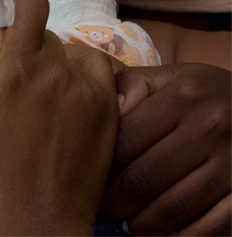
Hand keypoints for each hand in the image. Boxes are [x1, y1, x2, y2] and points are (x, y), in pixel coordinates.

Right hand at [0, 0, 118, 234]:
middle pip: (48, 35)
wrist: (37, 223)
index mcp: (17, 69)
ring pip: (76, 53)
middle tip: (23, 80)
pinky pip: (101, 73)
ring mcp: (88, 91)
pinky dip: (87, 77)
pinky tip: (74, 99)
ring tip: (50, 93)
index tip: (14, 13)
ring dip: (61, 63)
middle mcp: (56, 71)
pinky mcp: (110, 111)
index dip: (22, 2)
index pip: (32, 6)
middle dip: (32, 49)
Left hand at [101, 63, 230, 234]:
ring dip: (141, 225)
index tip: (87, 177)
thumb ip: (133, 84)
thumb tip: (106, 105)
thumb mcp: (173, 77)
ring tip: (127, 223)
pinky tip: (162, 233)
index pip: (126, 139)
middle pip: (144, 179)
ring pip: (172, 210)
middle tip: (101, 208)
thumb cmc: (204, 96)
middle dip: (114, 201)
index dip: (100, 165)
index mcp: (184, 96)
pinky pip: (208, 230)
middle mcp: (211, 127)